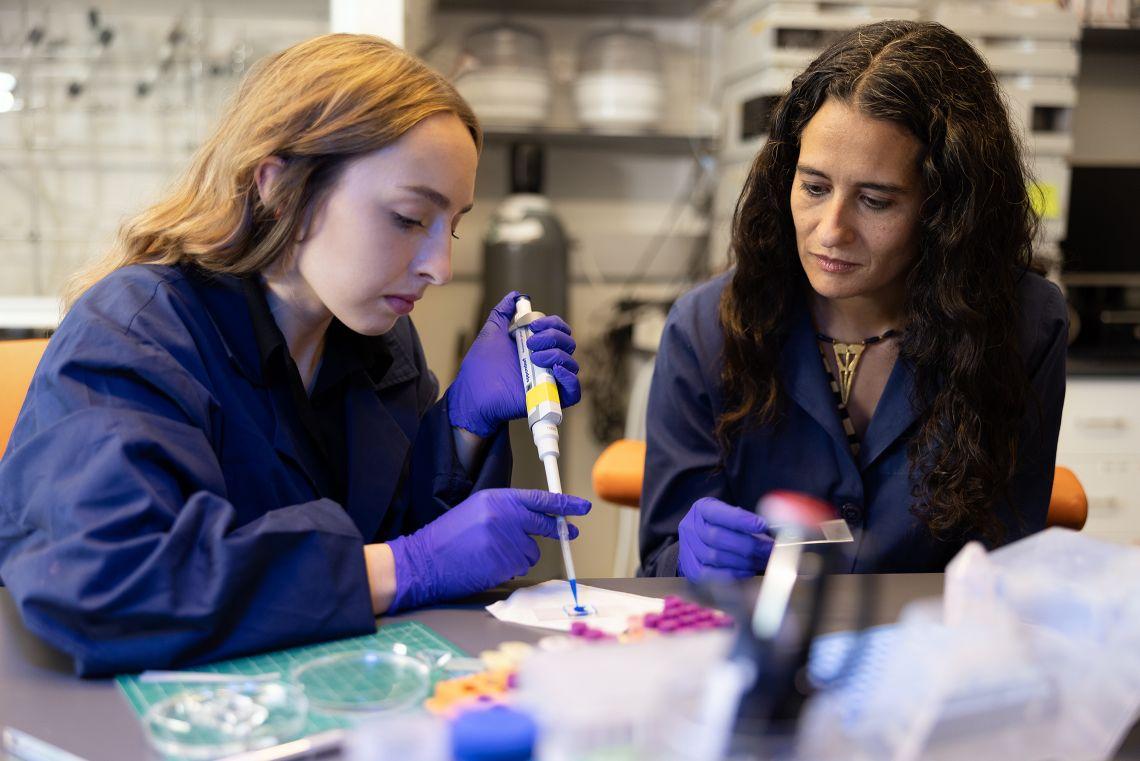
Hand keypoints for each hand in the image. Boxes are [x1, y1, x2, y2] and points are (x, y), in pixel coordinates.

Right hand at [387, 488, 590, 609]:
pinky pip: (520, 567)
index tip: (582, 507)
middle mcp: (504, 516)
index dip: (565, 503)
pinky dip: (509, 568)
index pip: (540, 499)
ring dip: (520, 555)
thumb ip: (507, 510)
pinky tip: (488, 564)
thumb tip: (538, 518)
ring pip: (532, 551)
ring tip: (492, 554)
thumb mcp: (478, 510)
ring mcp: (505, 541)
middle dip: (558, 530)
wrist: (424, 561)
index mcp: (497, 499)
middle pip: (545, 524)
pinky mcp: (503, 563)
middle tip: (569, 533)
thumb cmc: (449, 537)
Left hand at [449, 292, 579, 437]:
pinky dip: (570, 379)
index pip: (559, 330)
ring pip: (573, 364)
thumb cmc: (480, 368)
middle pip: (568, 343)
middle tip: (530, 343)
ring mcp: (549, 380)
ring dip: (557, 355)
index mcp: (536, 346)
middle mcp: (545, 362)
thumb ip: (502, 314)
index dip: (552, 323)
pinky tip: (555, 371)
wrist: (473, 395)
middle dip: (553, 337)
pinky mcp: (550, 398)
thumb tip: (514, 296)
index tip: (534, 324)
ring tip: (534, 358)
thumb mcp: (491, 334)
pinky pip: (574, 392)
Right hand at [678, 497, 772, 581]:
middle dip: (748, 544)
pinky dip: (733, 574)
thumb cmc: (721, 527)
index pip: (720, 513)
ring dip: (744, 561)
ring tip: (763, 561)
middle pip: (718, 537)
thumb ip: (748, 520)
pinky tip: (749, 571)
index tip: (763, 525)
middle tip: (770, 549)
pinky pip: (712, 575)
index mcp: (702, 509)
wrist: (699, 542)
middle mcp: (691, 528)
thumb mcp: (731, 515)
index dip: (741, 520)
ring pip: (716, 557)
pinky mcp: (692, 569)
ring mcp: (688, 549)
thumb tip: (775, 528)